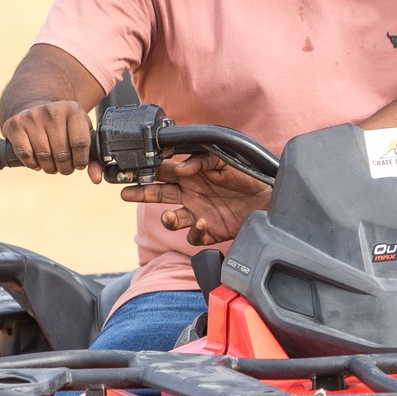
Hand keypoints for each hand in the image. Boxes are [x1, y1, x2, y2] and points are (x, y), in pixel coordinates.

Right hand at [2, 100, 100, 178]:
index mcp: (73, 110)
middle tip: (64, 168)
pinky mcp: (15, 124)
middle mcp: (52, 110)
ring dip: (49, 168)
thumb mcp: (82, 134)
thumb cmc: (65, 126)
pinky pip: (25, 154)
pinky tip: (37, 162)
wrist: (37, 107)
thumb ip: (93, 157)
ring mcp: (32, 116)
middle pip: (61, 152)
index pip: (80, 143)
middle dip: (65, 167)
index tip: (78, 164)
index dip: (80, 160)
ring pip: (43, 155)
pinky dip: (32, 164)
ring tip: (52, 166)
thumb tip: (96, 179)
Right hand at [123, 153, 272, 247]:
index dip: (148, 171)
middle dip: (141, 193)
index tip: (136, 170)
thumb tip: (179, 166)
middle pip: (159, 194)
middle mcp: (190, 193)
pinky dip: (194, 232)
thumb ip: (201, 160)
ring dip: (167, 219)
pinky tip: (202, 223)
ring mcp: (197, 213)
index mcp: (190, 173)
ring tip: (168, 216)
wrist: (270, 195)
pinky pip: (193, 235)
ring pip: (171, 219)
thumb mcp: (224, 159)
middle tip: (126, 193)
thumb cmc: (247, 173)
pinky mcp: (209, 230)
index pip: (163, 171)